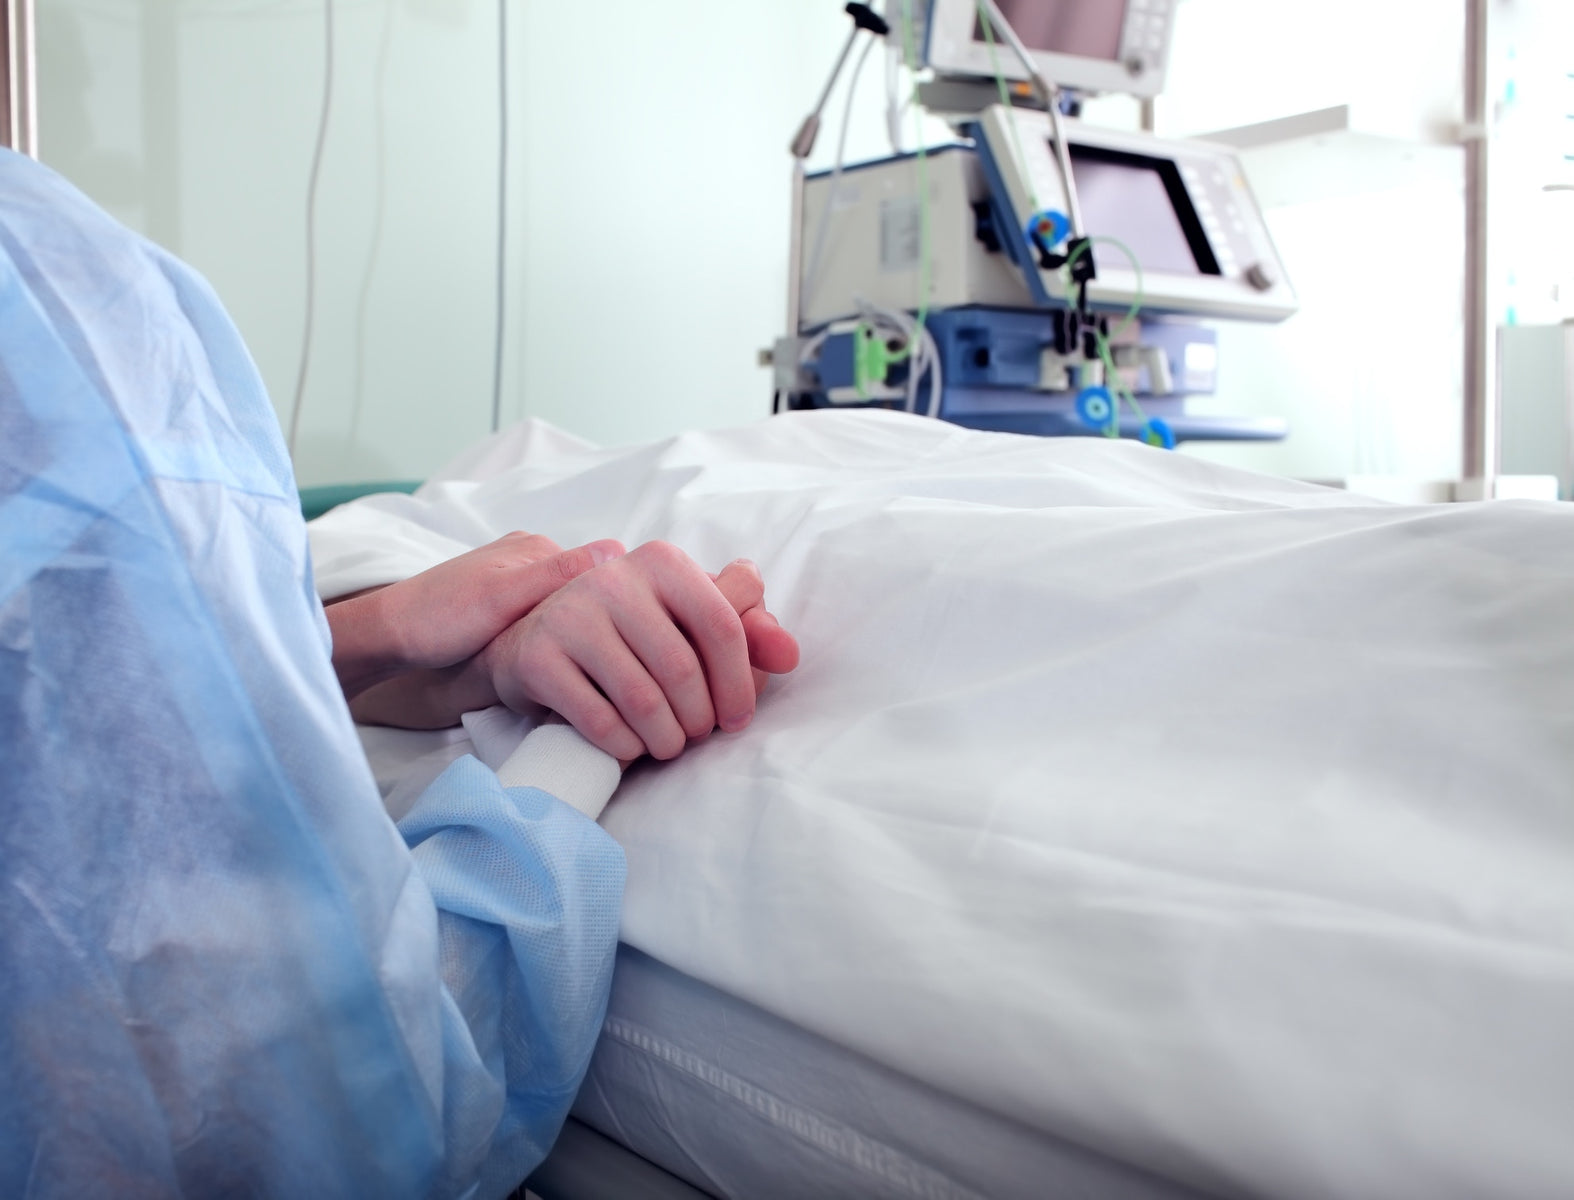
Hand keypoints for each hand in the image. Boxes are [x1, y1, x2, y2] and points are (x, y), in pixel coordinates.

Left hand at [325, 531, 623, 699]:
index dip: (619, 612)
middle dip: (602, 627)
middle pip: (590, 595)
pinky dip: (561, 640)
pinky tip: (560, 664)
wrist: (387, 637)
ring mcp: (519, 580)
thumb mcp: (501, 599)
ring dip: (581, 637)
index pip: (602, 576)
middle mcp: (533, 557)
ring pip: (572, 611)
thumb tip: (618, 551)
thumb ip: (555, 576)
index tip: (626, 649)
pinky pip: (552, 619)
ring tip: (585, 669)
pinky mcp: (507, 604)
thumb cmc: (438, 620)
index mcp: (539, 549)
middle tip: (607, 667)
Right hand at [479, 544, 797, 761]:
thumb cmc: (632, 637)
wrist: (535, 643)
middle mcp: (613, 578)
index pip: (722, 626)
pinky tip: (631, 746)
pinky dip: (625, 746)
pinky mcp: (537, 657)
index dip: (739, 684)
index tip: (738, 719)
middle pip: (682, 669)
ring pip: (643, 699)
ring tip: (668, 745)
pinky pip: (600, 720)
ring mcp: (569, 614)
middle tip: (696, 735)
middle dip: (699, 718)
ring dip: (666, 739)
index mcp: (662, 561)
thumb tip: (790, 653)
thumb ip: (747, 634)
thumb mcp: (689, 624)